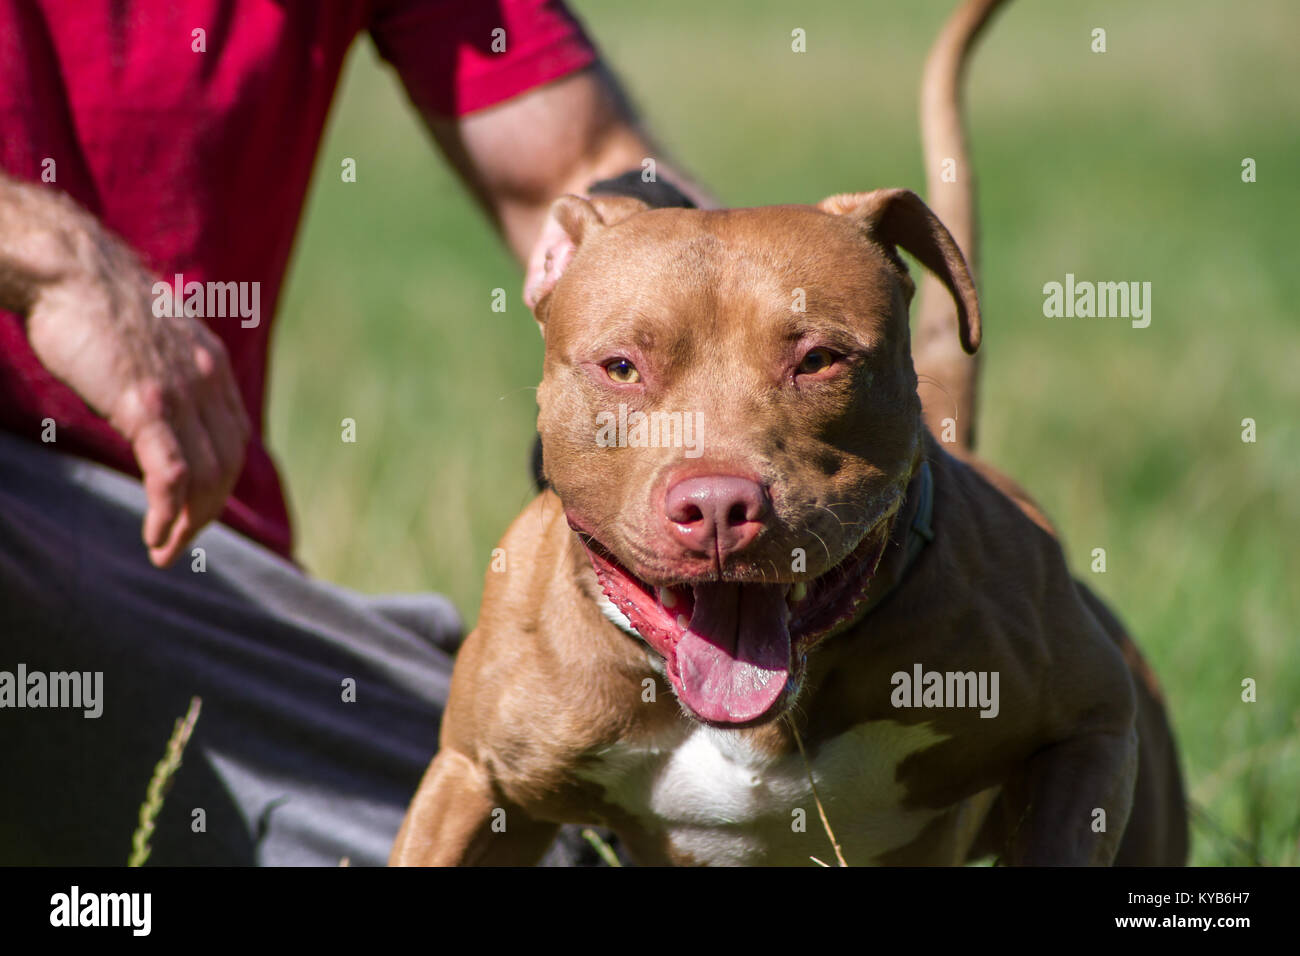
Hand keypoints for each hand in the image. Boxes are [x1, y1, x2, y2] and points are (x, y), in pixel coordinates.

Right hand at [1, 181, 249, 566]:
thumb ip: (168, 372)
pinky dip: (168, 513)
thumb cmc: (93, 302)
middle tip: (179, 544)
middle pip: (228, 465)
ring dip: (188, 523)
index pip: (233, 439)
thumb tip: (162, 406)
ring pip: (206, 476)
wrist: (65, 266)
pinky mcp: (145, 403)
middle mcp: (206, 380)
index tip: (196, 509)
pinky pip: (172, 473)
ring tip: (164, 550)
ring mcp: (179, 391)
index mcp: (211, 365)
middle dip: (207, 513)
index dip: (220, 482)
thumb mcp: (151, 339)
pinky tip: (154, 535)